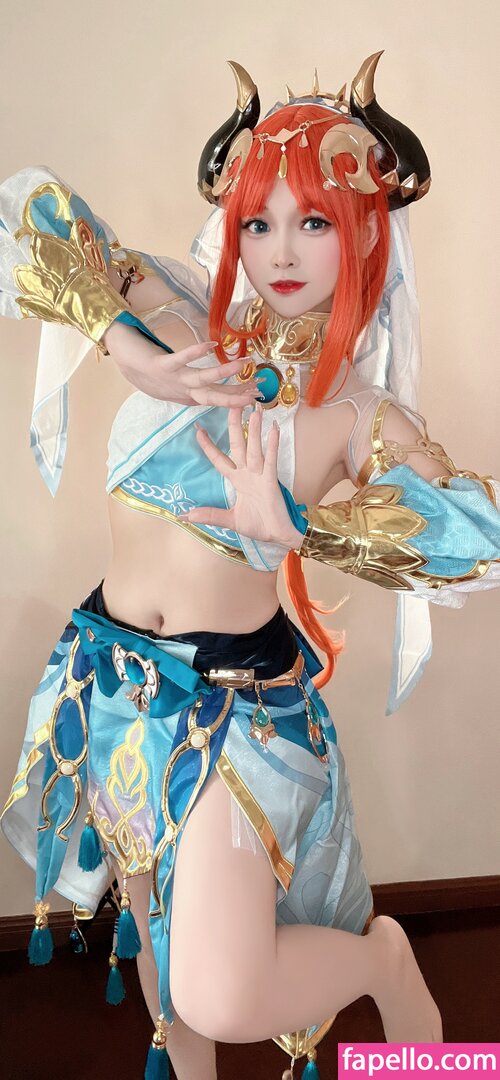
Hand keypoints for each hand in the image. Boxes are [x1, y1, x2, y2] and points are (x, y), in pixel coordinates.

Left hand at [103, 321, 262, 406]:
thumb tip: (213, 382)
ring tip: (243, 364)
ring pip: (202, 379)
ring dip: (223, 373)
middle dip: (236, 394)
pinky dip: (195, 352)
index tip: (257, 394)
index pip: (216, 397)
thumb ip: (193, 384)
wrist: (122, 360)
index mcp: (186, 394)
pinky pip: (180, 358)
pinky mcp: (160, 365)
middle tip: (258, 390)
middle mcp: (181, 390)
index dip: (236, 397)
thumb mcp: (174, 382)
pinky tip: (212, 345)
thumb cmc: (149, 371)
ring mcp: (172, 378)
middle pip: (213, 395)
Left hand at [179, 404, 304, 547]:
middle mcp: (248, 473)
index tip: (198, 431)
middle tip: (232, 405)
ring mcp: (260, 475)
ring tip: (254, 411)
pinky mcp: (272, 481)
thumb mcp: (229, 520)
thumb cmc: (258, 525)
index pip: (219, 459)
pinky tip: (273, 429)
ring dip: (254, 430)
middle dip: (234, 426)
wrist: (279, 535)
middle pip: (238, 445)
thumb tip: (184, 515)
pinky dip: (272, 445)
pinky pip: (271, 460)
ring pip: (255, 448)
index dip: (209, 446)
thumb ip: (209, 515)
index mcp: (237, 480)